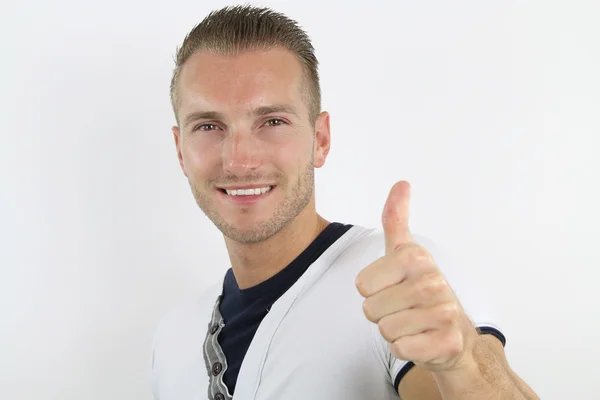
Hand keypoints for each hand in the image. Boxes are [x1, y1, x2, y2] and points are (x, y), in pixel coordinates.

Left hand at [355, 181, 476, 371]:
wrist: (456, 335)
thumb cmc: (422, 292)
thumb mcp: (406, 252)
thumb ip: (396, 219)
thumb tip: (401, 182)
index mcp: (416, 257)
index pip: (362, 285)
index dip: (373, 291)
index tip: (395, 288)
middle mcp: (433, 282)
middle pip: (370, 309)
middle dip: (382, 314)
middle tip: (404, 309)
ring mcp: (443, 313)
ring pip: (384, 330)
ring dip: (394, 332)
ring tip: (414, 323)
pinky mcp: (446, 343)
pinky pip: (400, 349)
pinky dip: (405, 349)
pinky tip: (422, 340)